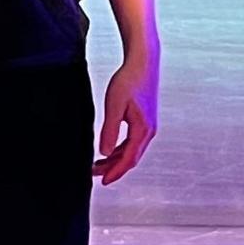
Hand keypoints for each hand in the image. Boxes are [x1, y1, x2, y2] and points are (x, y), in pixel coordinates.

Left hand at [94, 52, 156, 183]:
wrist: (143, 62)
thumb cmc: (129, 80)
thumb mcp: (114, 105)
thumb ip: (109, 130)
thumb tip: (104, 152)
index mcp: (143, 130)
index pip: (129, 159)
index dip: (115, 172)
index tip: (103, 182)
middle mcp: (149, 131)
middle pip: (131, 158)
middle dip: (114, 169)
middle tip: (94, 175)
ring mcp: (148, 126)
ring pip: (132, 151)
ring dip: (116, 160)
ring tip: (97, 165)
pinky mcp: (144, 121)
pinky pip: (132, 142)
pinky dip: (120, 149)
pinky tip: (108, 150)